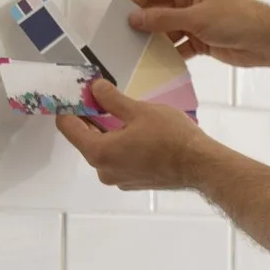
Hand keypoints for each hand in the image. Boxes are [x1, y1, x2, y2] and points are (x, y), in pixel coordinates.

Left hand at [55, 79, 211, 189]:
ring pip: (103, 149)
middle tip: (100, 97)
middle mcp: (103, 170)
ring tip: (122, 113)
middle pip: (85, 139)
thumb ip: (112, 99)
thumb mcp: (140, 111)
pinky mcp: (132, 182)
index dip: (70, 107)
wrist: (201, 166)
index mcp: (99, 152)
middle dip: (89, 117)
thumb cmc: (172, 138)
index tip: (78, 93)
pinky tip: (136, 132)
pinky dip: (120, 145)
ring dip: (107, 131)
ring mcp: (118, 179)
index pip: (68, 127)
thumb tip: (96, 88)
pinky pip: (118, 159)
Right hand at [127, 0, 269, 67]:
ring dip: (154, 41)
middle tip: (122, 39)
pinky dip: (170, 54)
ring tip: (134, 54)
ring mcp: (196, 22)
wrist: (267, 41)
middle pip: (158, 10)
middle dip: (143, 23)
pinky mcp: (202, 41)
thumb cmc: (235, 19)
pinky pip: (180, 46)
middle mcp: (190, 1)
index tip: (118, 16)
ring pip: (168, 30)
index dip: (136, 0)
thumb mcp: (196, 17)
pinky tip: (156, 64)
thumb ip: (163, 18)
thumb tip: (133, 18)